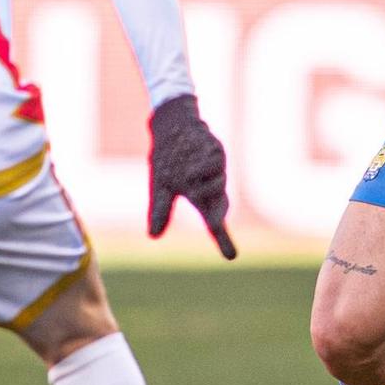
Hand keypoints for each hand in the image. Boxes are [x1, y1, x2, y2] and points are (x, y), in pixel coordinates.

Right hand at [147, 94, 237, 257]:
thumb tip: (153, 237)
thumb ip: (161, 211)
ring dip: (206, 187)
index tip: (231, 257)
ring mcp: (215, 166)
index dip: (223, 240)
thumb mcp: (161, 187)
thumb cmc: (169, 159)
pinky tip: (191, 167)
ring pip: (218, 183)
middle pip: (219, 205)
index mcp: (200, 196)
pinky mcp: (214, 148)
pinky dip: (203, 167)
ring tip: (188, 180)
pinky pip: (213, 161)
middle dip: (217, 216)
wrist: (170, 127)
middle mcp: (212, 184)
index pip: (215, 223)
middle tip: (214, 225)